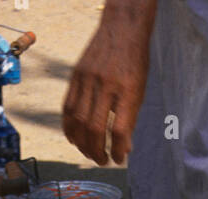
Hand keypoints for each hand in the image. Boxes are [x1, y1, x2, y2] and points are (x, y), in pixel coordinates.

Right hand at [62, 0, 156, 165]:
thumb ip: (131, 118)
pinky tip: (74, 138)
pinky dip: (69, 127)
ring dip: (82, 143)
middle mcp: (106, 84)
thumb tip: (124, 149)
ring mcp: (88, 79)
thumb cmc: (135, 63)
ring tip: (88, 153)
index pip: (120, 129)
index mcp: (127, 90)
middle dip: (97, 151)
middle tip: (102, 161)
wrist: (121, 29)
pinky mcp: (76, 76)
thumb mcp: (140, 90)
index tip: (118, 160)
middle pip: (95, 128)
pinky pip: (68, 107)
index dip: (118, 150)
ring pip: (79, 121)